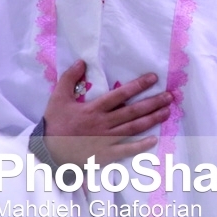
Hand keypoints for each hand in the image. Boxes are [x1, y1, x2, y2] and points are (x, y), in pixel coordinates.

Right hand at [42, 61, 172, 166]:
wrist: (46, 151)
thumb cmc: (54, 124)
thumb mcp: (57, 98)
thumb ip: (69, 79)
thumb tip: (82, 61)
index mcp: (93, 109)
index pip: (120, 94)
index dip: (138, 85)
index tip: (154, 78)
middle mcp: (102, 124)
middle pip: (133, 111)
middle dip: (153, 102)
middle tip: (170, 96)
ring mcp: (105, 140)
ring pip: (133, 128)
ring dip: (152, 119)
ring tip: (167, 111)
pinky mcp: (104, 155)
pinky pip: (125, 150)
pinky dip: (140, 146)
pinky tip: (154, 140)